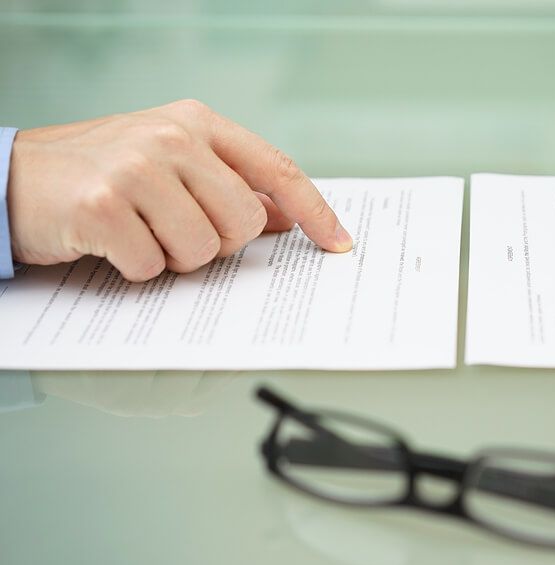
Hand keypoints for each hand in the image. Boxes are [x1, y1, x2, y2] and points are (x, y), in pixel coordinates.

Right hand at [7, 99, 352, 281]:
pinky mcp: (103, 206)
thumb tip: (287, 217)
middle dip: (218, 242)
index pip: (277, 169)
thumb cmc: (102, 173)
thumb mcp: (173, 165)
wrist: (13, 176)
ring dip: (175, 258)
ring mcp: (137, 168)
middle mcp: (172, 137)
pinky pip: (154, 267)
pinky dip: (137, 269)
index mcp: (197, 123)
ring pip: (204, 249)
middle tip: (177, 230)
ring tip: (142, 233)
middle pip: (246, 221)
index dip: (316, 211)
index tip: (339, 243)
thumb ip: (232, 184)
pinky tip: (113, 244)